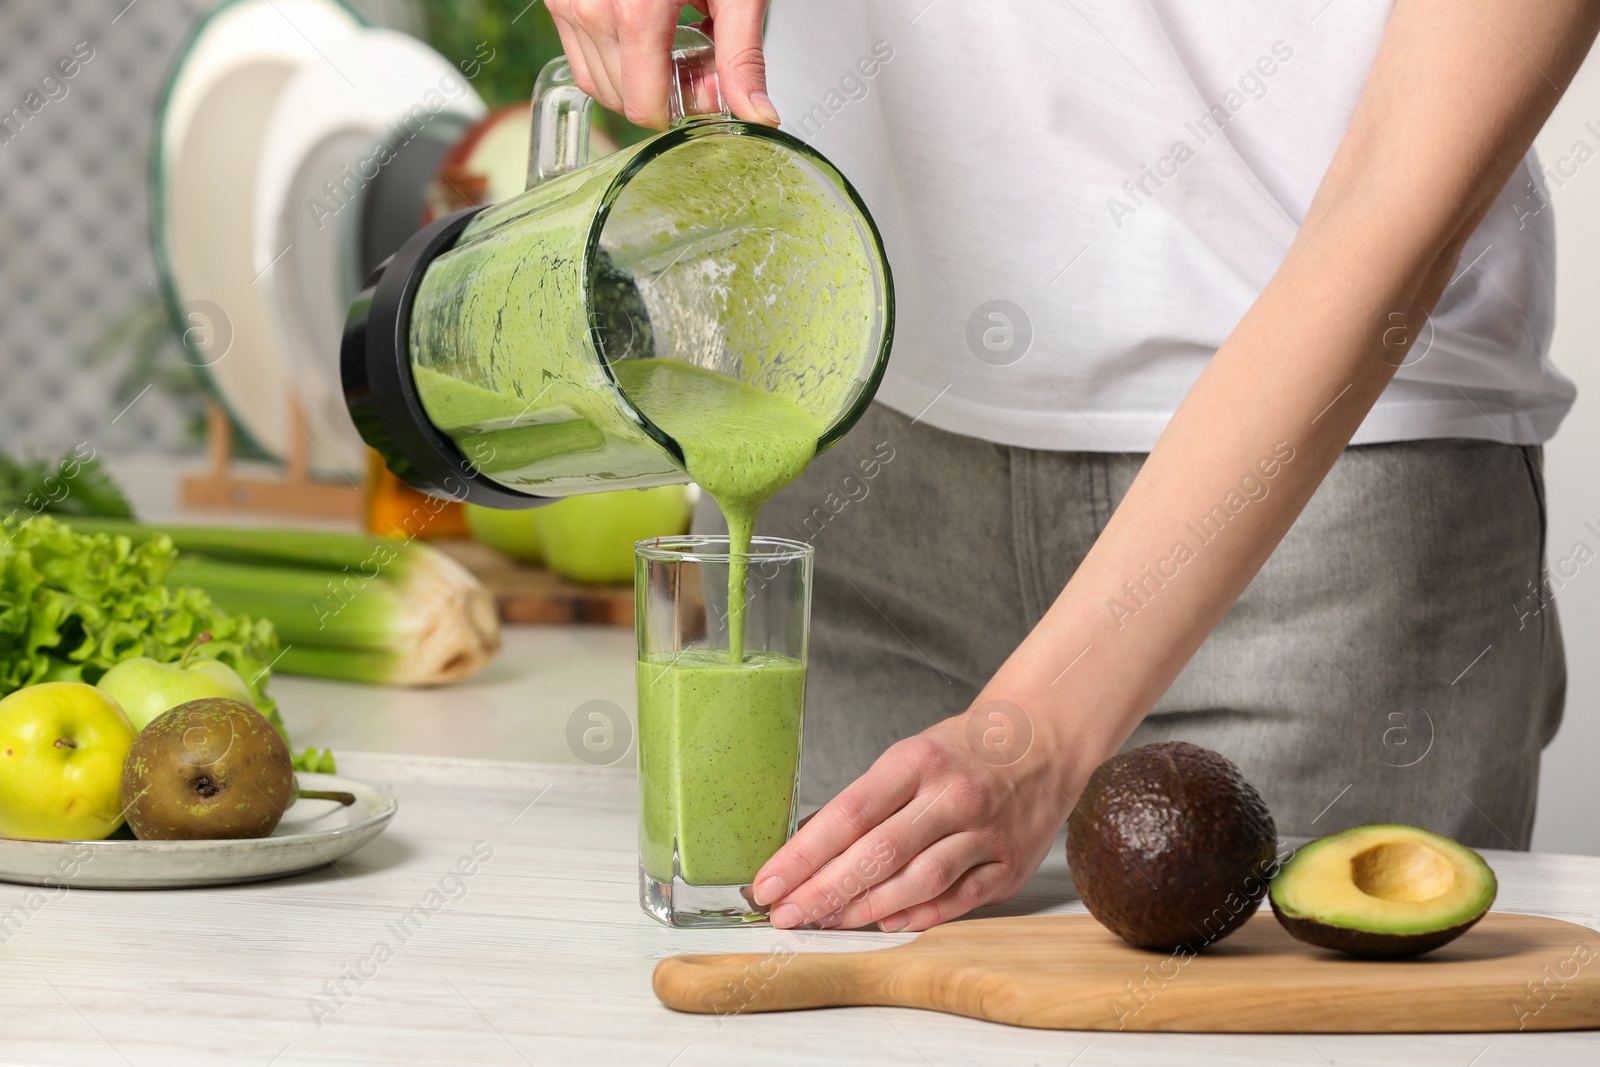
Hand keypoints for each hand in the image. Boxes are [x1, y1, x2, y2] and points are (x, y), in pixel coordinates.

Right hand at [546, 0, 777, 129]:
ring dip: (633, 74)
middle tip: (696, 56)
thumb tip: (757, 113)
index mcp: (635, 14)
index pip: (643, 106)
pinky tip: (643, 25)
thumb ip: (741, 55)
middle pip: (619, 96)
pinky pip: (578, 48)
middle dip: (659, 91)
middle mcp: (591, 8)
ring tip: (671, 36)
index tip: (706, 86)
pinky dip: (611, 51)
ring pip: (594, 78)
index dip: (680, 108)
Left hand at [751, 701, 1080, 931]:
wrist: (1044, 740)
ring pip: (917, 881)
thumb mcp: (910, 756)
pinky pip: (957, 900)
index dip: (803, 855)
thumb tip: (808, 851)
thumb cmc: (963, 751)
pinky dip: (917, 915)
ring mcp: (986, 832)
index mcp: (918, 761)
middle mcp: (953, 796)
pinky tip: (884, 923)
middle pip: (877, 853)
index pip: (848, 814)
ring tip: (827, 922)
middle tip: (786, 915)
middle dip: (823, 890)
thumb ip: (868, 802)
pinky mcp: (1009, 865)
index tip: (769, 883)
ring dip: (864, 909)